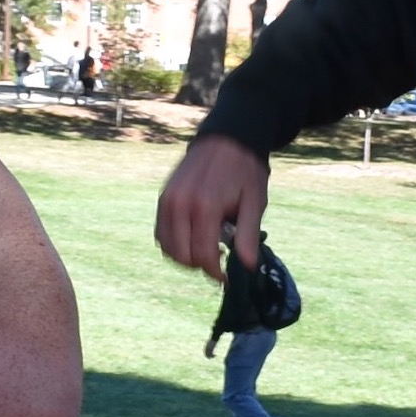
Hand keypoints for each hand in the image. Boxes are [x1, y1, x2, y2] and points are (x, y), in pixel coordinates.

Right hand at [154, 135, 268, 277]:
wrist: (227, 140)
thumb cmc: (244, 171)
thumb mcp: (255, 203)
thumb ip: (248, 236)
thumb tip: (248, 267)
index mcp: (205, 207)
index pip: (203, 256)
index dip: (215, 273)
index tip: (226, 277)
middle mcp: (181, 204)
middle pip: (182, 256)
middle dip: (201, 265)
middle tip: (218, 260)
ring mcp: (168, 200)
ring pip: (168, 248)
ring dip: (186, 256)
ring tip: (207, 248)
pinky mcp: (163, 198)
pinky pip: (161, 233)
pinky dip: (174, 243)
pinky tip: (193, 238)